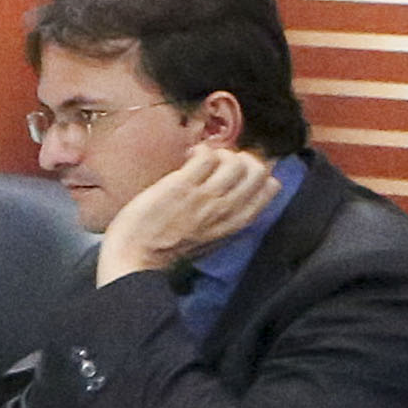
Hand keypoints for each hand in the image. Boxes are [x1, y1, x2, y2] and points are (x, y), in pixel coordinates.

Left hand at [95, 141, 281, 283]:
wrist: (137, 256)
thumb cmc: (168, 247)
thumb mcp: (211, 236)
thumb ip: (226, 217)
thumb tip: (234, 190)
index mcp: (237, 223)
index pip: (270, 187)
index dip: (257, 171)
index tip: (238, 171)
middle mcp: (227, 209)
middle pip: (258, 169)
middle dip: (242, 158)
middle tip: (221, 161)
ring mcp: (205, 196)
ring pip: (235, 161)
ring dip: (220, 153)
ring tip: (202, 159)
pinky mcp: (182, 185)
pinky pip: (207, 156)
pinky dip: (201, 150)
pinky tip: (189, 157)